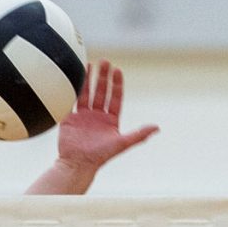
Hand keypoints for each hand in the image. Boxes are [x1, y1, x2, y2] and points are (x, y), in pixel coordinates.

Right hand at [54, 60, 157, 177]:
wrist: (78, 164)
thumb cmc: (100, 156)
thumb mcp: (122, 144)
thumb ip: (139, 134)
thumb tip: (157, 127)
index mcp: (110, 120)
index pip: (115, 98)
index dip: (117, 84)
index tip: (117, 70)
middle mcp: (97, 116)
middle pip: (101, 92)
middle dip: (103, 77)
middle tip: (104, 61)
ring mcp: (83, 117)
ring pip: (86, 93)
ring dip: (87, 79)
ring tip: (89, 64)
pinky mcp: (70, 118)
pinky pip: (71, 101)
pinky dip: (72, 89)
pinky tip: (73, 77)